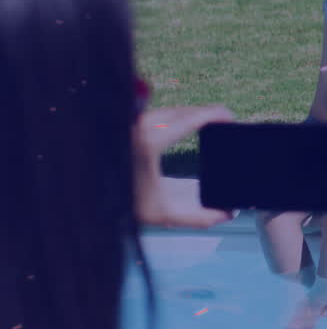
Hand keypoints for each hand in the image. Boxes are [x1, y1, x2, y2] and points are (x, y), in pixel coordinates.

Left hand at [133, 105, 236, 227]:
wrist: (92, 196)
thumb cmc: (124, 204)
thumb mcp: (164, 215)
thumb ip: (199, 218)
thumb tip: (229, 214)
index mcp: (152, 141)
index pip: (191, 118)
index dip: (215, 114)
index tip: (231, 118)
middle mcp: (141, 125)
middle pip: (184, 111)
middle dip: (207, 114)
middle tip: (227, 121)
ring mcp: (133, 122)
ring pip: (172, 110)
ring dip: (193, 115)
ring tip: (212, 122)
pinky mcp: (130, 124)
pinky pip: (160, 114)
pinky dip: (178, 117)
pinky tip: (189, 124)